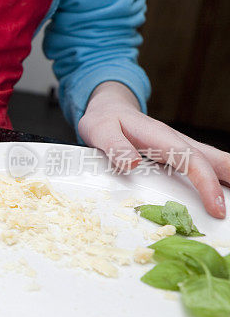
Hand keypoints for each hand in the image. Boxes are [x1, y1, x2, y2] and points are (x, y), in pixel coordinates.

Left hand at [79, 81, 228, 218]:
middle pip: (213, 159)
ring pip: (212, 161)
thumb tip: (132, 163)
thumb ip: (115, 146)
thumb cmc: (105, 121)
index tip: (216, 206)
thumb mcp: (100, 131)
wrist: (107, 110)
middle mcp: (176, 141)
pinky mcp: (177, 155)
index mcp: (161, 137)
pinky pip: (201, 167)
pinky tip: (224, 192)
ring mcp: (179, 148)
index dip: (207, 183)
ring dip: (228, 178)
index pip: (192, 160)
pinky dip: (216, 178)